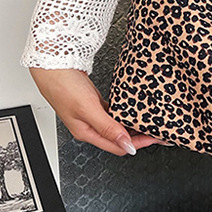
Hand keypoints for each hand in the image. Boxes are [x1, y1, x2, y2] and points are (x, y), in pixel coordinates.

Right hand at [28, 67, 169, 155]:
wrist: (52, 65)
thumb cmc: (63, 86)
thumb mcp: (88, 108)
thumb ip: (108, 127)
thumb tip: (127, 145)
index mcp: (87, 132)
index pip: (119, 146)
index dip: (139, 144)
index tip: (156, 138)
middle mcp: (90, 126)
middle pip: (120, 138)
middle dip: (140, 137)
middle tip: (159, 131)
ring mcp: (92, 114)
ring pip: (117, 126)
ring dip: (133, 126)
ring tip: (150, 122)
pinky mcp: (93, 103)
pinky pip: (113, 113)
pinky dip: (124, 114)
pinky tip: (133, 111)